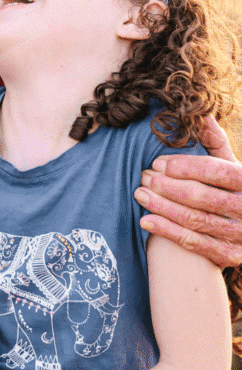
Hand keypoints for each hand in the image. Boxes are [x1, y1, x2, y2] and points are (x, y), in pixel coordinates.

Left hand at [135, 117, 241, 266]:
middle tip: (144, 177)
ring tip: (139, 194)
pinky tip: (145, 220)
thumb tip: (200, 113)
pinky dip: (167, 231)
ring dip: (162, 207)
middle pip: (202, 196)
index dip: (185, 166)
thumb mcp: (231, 165)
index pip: (216, 171)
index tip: (157, 162)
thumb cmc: (232, 190)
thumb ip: (215, 142)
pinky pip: (194, 244)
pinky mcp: (229, 256)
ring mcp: (240, 235)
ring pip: (195, 220)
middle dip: (168, 186)